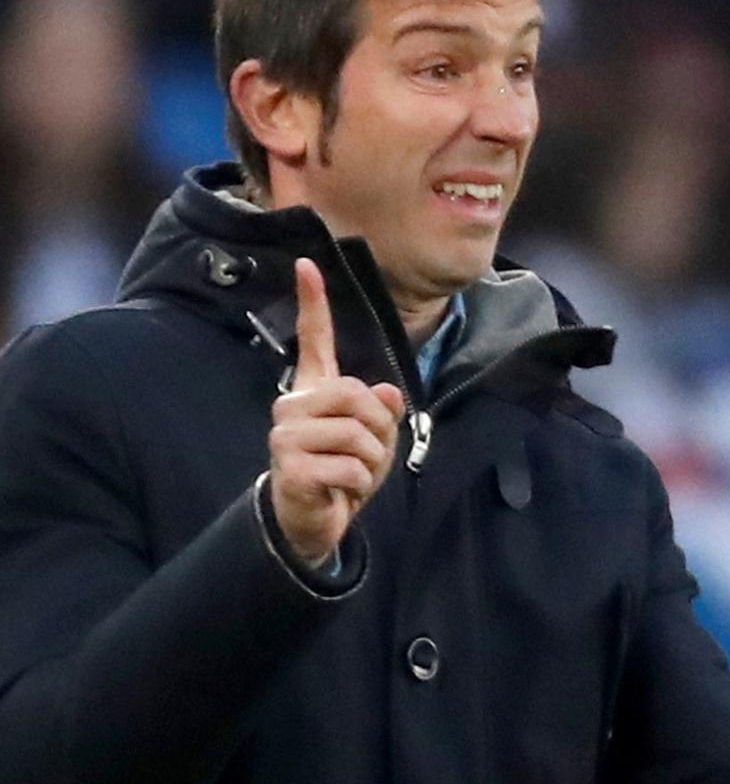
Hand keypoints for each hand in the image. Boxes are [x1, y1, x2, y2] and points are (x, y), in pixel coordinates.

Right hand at [269, 259, 404, 567]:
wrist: (311, 519)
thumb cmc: (340, 475)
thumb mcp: (373, 443)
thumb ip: (381, 414)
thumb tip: (388, 393)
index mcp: (313, 392)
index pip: (313, 340)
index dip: (312, 303)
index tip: (308, 264)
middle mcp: (293, 406)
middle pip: (354, 393)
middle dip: (379, 428)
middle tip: (371, 454)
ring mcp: (286, 435)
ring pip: (357, 435)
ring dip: (372, 462)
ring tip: (354, 475)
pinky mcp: (290, 467)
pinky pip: (349, 468)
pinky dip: (359, 485)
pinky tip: (341, 492)